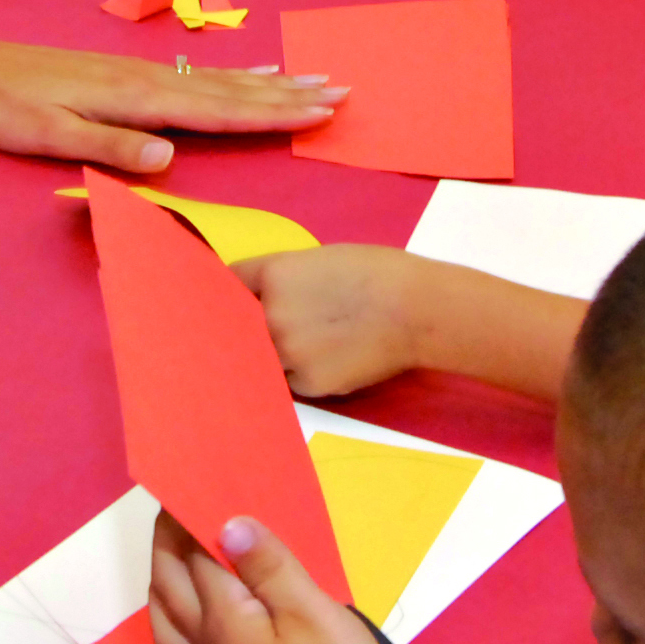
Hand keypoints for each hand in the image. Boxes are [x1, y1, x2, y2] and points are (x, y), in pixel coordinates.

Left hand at [0, 33, 341, 178]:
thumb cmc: (6, 110)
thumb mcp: (50, 137)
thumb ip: (112, 149)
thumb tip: (168, 159)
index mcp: (137, 101)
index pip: (218, 112)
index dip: (272, 114)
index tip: (319, 110)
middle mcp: (148, 81)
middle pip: (232, 91)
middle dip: (288, 95)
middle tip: (341, 91)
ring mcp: (140, 74)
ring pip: (220, 81)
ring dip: (270, 84)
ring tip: (313, 79)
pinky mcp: (129, 73)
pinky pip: (196, 76)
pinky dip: (232, 76)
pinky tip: (249, 73)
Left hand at [146, 510, 378, 643]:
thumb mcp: (310, 609)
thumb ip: (268, 565)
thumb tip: (226, 525)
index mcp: (222, 616)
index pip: (194, 557)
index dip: (186, 522)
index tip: (184, 490)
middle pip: (171, 590)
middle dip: (166, 550)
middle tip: (170, 518)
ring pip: (169, 633)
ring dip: (163, 596)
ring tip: (169, 575)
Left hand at [237, 246, 425, 396]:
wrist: (415, 309)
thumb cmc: (376, 272)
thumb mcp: (319, 260)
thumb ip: (286, 279)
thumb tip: (269, 295)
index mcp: (273, 276)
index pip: (229, 283)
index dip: (233, 291)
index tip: (235, 298)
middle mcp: (270, 315)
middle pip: (239, 327)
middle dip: (252, 327)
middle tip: (278, 327)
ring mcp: (287, 353)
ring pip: (265, 359)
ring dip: (278, 354)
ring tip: (313, 345)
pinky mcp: (308, 384)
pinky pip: (291, 381)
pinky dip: (304, 374)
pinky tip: (332, 361)